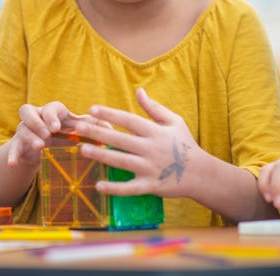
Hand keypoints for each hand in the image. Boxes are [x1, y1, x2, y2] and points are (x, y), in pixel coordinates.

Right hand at [6, 101, 106, 167]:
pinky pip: (12, 148)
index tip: (57, 126)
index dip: (52, 115)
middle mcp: (36, 117)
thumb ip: (92, 127)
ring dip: (30, 136)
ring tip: (40, 146)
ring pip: (21, 128)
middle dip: (38, 121)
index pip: (51, 107)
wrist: (43, 147)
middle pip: (29, 111)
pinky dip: (12, 155)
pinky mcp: (18, 143)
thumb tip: (112, 128)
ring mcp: (25, 130)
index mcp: (54, 113)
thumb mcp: (77, 130)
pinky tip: (13, 164)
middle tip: (48, 133)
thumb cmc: (64, 133)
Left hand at [71, 88, 200, 198]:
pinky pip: (129, 188)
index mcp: (155, 131)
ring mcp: (149, 168)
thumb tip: (138, 91)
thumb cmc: (185, 144)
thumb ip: (154, 108)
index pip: (128, 120)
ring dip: (100, 156)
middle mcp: (150, 149)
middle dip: (98, 132)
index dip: (110, 113)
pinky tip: (98, 185)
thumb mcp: (174, 121)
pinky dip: (114, 188)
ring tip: (82, 150)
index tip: (92, 108)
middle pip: (119, 139)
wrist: (200, 173)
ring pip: (120, 162)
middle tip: (78, 128)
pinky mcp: (150, 186)